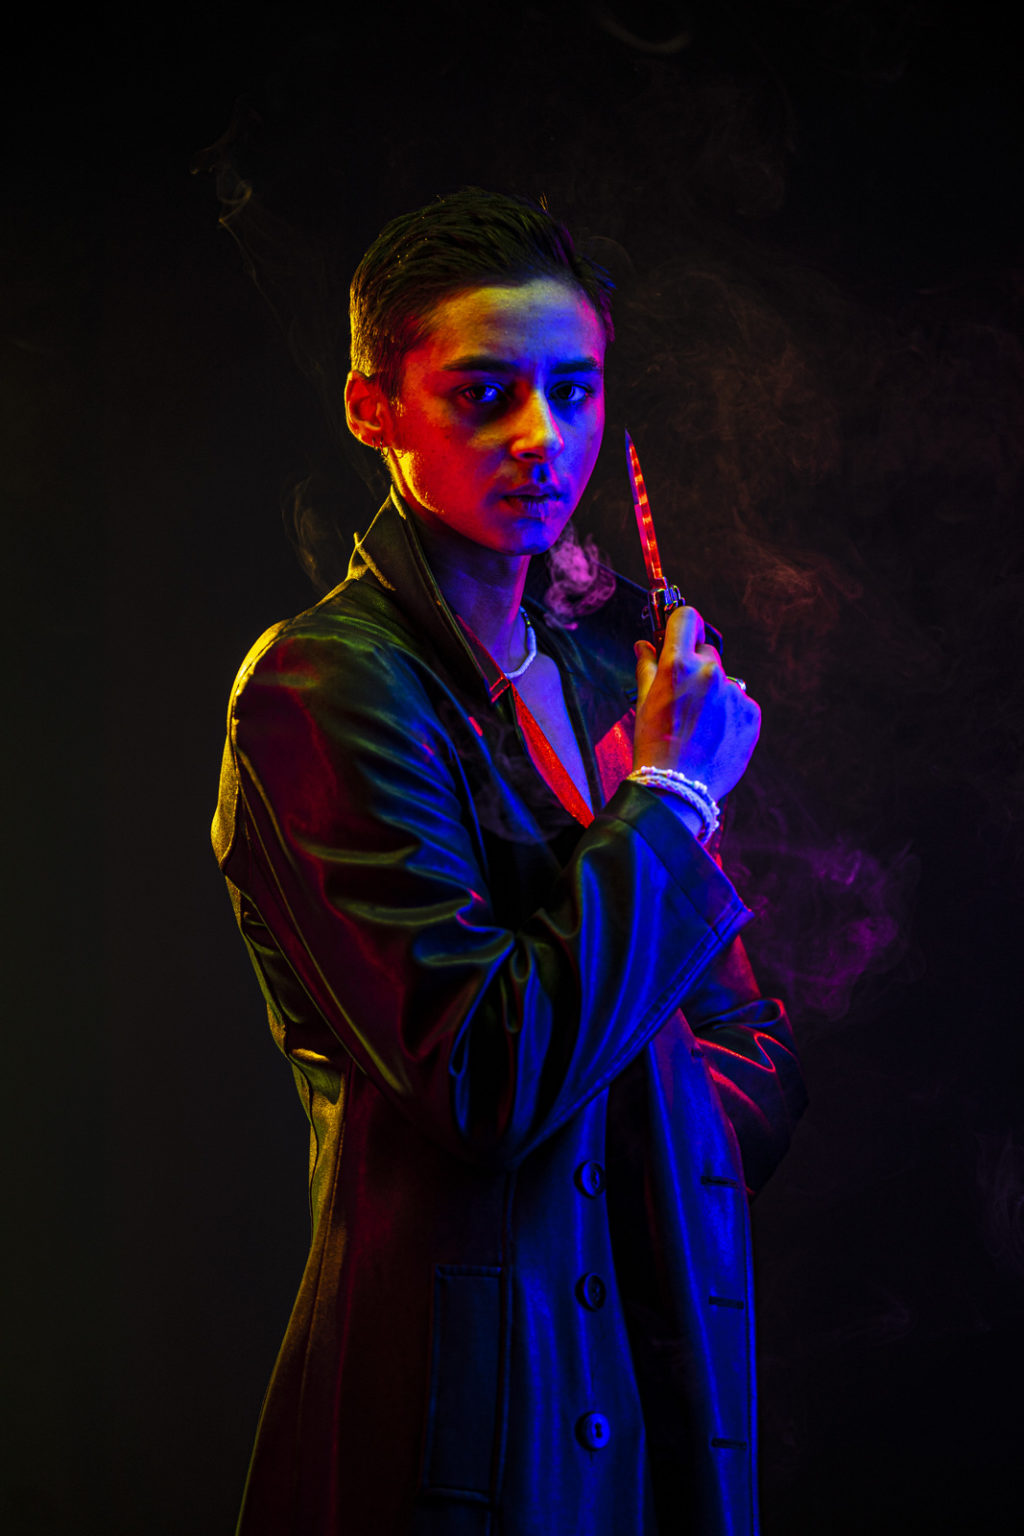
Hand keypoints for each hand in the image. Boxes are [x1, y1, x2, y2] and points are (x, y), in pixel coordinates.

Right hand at [633, 604, 760, 800]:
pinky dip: (729, 714)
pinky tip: (714, 735)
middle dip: (696, 667)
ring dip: (714, 694)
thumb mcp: (644, 703)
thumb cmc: (654, 745)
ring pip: (724, 681)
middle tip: (684, 698)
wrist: (678, 788)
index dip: (682, 625)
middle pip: (707, 652)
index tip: (680, 635)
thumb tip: (644, 644)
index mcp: (678, 665)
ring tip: (699, 726)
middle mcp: (709, 673)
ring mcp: (734, 693)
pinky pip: (739, 702)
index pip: (686, 618)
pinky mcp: (752, 713)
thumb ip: (647, 666)